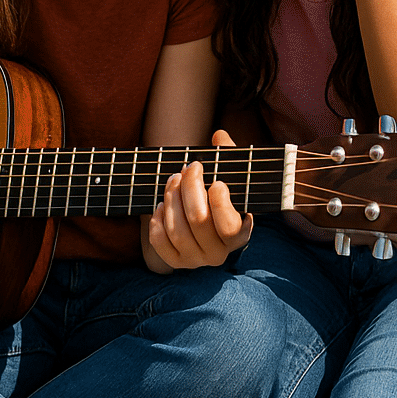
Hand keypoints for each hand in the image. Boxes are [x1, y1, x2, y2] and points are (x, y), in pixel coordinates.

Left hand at [145, 129, 253, 270]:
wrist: (207, 224)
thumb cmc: (221, 195)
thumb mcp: (230, 176)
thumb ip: (228, 156)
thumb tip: (219, 136)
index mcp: (238, 235)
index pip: (229, 225)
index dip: (220, 203)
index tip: (215, 182)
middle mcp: (218, 254)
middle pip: (198, 220)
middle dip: (190, 188)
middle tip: (189, 168)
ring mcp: (195, 260)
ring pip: (177, 229)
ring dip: (172, 198)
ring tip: (174, 180)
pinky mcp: (175, 261)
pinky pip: (160, 241)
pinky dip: (158, 220)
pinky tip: (162, 205)